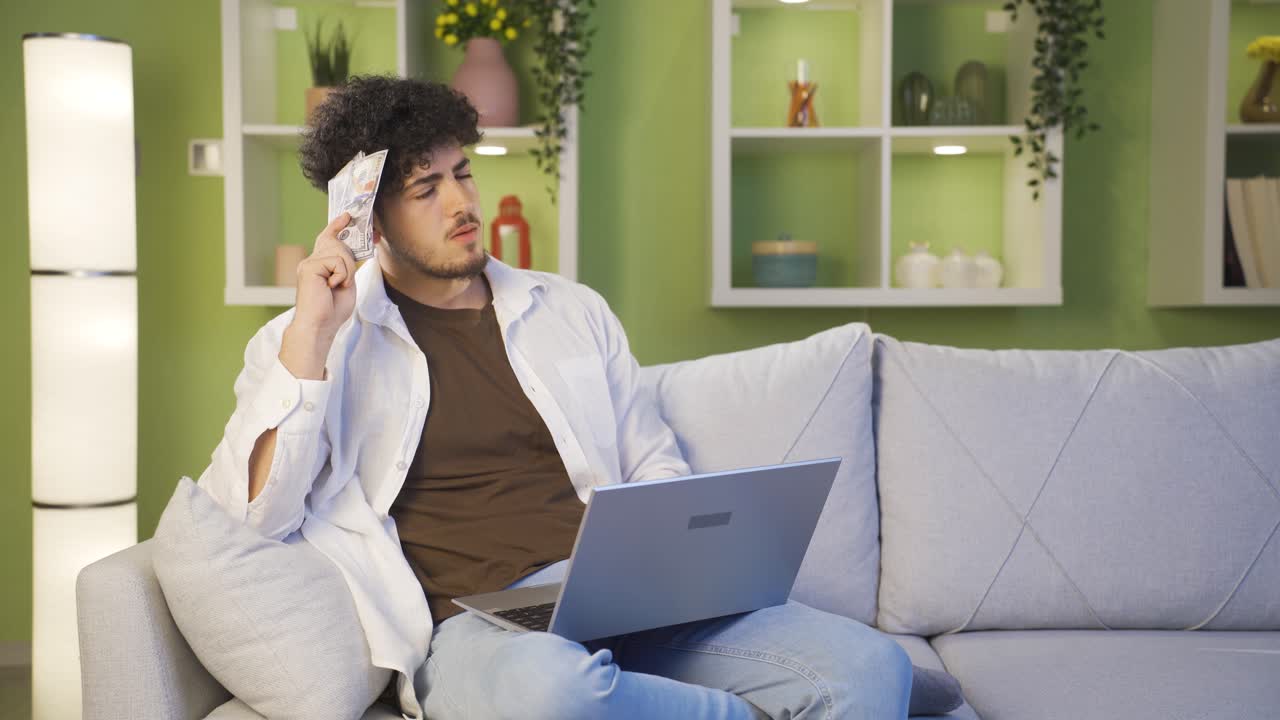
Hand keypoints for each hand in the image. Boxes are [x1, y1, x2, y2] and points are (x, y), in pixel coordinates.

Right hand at [280, 212, 359, 378]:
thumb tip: (350, 251)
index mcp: (318, 265)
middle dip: (349, 259)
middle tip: (343, 282)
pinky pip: (337, 261)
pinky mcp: (310, 266)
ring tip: (336, 287)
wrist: (319, 326)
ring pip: (340, 251)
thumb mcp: (346, 283)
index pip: (328, 239)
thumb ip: (347, 266)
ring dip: (346, 271)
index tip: (347, 216)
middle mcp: (311, 261)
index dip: (337, 226)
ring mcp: (309, 263)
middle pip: (338, 243)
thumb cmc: (331, 311)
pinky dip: (341, 275)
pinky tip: (331, 287)